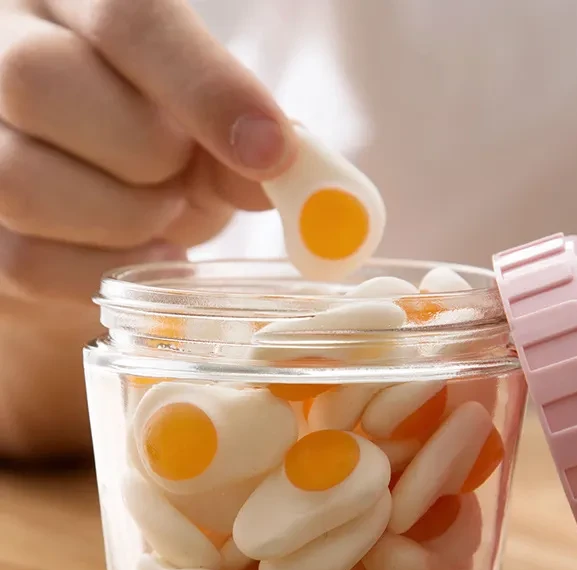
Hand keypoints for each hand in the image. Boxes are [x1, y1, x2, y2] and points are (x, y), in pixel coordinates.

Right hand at [0, 0, 296, 298]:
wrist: (88, 218)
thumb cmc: (148, 154)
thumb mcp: (201, 136)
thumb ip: (234, 143)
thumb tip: (282, 171)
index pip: (124, 15)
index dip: (204, 86)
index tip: (272, 152)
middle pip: (40, 81)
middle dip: (144, 153)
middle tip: (180, 176)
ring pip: (23, 180)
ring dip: (125, 216)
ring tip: (159, 212)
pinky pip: (26, 261)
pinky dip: (103, 269)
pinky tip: (141, 252)